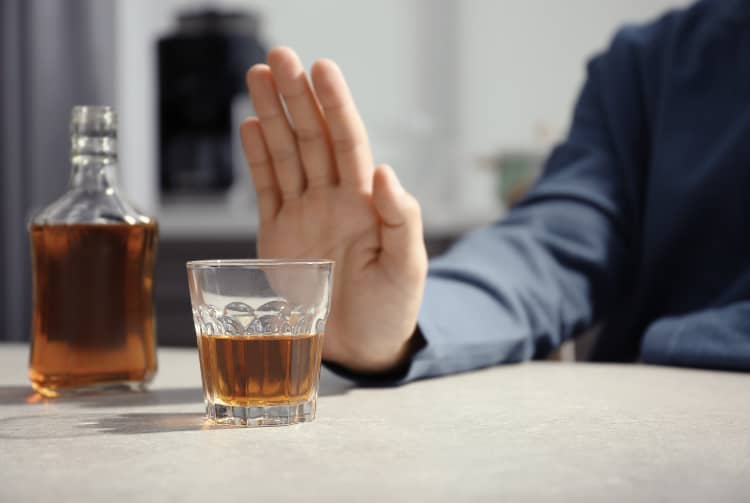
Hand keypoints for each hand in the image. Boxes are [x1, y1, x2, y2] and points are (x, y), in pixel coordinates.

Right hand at [240, 47, 427, 373]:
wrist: (359, 350)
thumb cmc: (390, 311)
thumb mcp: (407, 270)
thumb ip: (402, 221)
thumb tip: (385, 172)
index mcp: (365, 204)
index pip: (349, 143)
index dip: (335, 105)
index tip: (321, 69)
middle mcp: (333, 200)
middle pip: (312, 139)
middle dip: (295, 97)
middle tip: (278, 56)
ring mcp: (304, 215)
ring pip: (286, 155)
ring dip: (271, 116)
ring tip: (256, 75)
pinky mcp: (278, 236)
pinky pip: (266, 190)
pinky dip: (257, 159)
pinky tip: (250, 126)